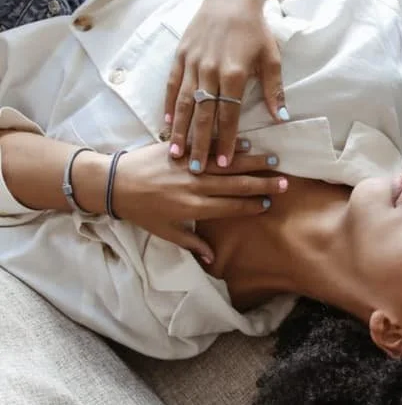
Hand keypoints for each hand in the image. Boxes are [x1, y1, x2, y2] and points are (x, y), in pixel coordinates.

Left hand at [111, 141, 287, 261]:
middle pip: (235, 185)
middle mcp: (195, 186)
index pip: (230, 207)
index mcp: (193, 207)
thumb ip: (193, 243)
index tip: (268, 204)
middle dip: (261, 184)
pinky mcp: (180, 149)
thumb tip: (213, 260)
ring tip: (272, 161)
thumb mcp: (166, 232)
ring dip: (251, 163)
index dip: (251, 206)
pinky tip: (246, 144)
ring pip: (226, 164)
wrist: (115, 183)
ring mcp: (188, 166)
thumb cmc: (141, 212)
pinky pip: (208, 147)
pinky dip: (227, 145)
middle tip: (283, 183)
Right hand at [164, 0, 288, 174]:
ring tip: (175, 152)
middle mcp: (210, 71)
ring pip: (184, 103)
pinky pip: (172, 84)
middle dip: (200, 144)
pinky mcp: (180, 55)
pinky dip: (169, 104)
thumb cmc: (254, 29)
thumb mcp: (271, 58)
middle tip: (196, 170)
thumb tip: (282, 118)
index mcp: (233, 74)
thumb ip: (274, 90)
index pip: (229, 115)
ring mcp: (193, 64)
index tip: (224, 164)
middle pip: (203, 115)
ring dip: (180, 130)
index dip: (227, 141)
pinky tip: (167, 122)